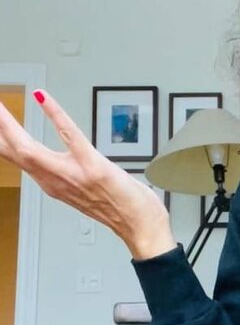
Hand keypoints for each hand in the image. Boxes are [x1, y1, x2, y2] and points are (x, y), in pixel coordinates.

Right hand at [0, 89, 175, 258]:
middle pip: (13, 152)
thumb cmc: (119, 208)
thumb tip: (53, 160)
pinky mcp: (92, 166)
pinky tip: (43, 97)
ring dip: (8, 124)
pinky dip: (55, 113)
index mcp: (51, 183)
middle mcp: (54, 180)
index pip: (15, 157)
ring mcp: (72, 173)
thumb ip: (63, 175)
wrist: (141, 227)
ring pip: (29, 147)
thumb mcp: (80, 190)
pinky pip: (69, 134)